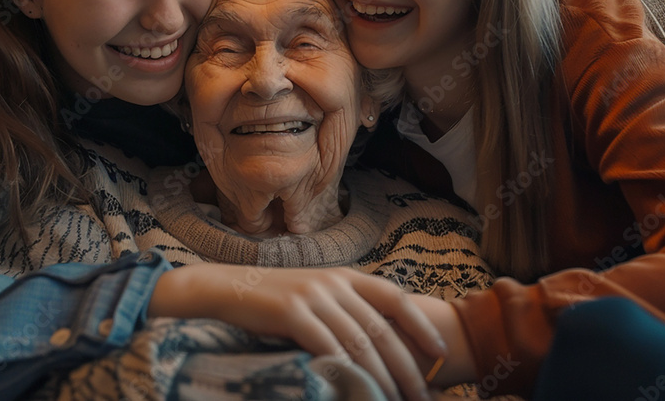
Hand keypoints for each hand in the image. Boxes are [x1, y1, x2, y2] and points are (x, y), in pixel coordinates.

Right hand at [150, 264, 446, 400]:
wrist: (226, 288)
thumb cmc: (272, 300)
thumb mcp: (314, 294)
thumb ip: (344, 309)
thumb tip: (380, 344)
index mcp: (344, 275)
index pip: (394, 297)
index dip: (420, 325)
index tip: (438, 353)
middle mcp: (333, 282)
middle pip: (382, 328)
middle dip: (406, 367)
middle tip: (421, 397)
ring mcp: (313, 295)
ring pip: (360, 343)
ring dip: (381, 378)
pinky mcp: (292, 312)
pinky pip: (329, 348)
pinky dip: (346, 374)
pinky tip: (356, 393)